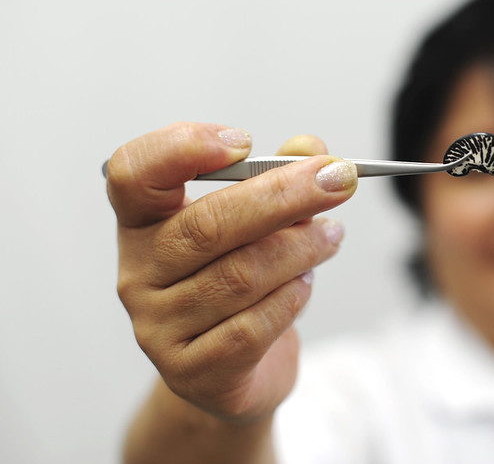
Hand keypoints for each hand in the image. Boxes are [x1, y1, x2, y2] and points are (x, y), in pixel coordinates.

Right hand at [106, 122, 356, 421]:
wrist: (235, 369)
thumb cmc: (243, 280)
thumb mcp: (262, 223)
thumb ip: (280, 178)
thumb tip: (310, 149)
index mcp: (143, 223)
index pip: (133, 174)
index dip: (181, 149)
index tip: (245, 141)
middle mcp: (138, 274)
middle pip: (206, 226)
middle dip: (284, 196)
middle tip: (340, 179)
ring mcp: (157, 328)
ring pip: (240, 277)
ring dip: (301, 249)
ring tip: (332, 235)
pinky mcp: (191, 373)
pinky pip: (252, 328)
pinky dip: (291, 297)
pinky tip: (306, 283)